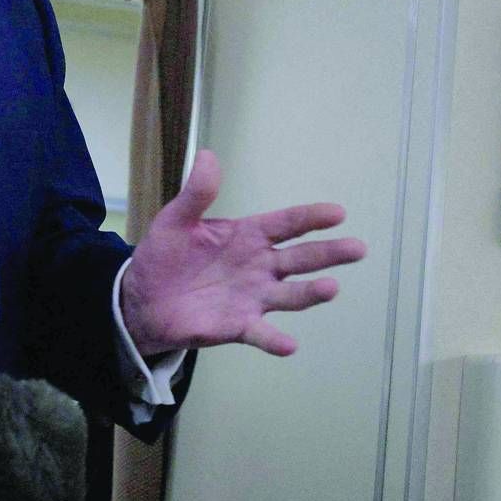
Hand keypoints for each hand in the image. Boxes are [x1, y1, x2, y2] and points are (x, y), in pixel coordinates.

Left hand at [119, 150, 366, 357]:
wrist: (144, 297)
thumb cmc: (166, 255)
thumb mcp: (176, 220)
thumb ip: (197, 193)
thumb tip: (208, 155)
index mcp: (248, 236)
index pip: (287, 224)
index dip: (311, 218)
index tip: (337, 213)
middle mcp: (259, 266)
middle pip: (301, 258)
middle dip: (329, 253)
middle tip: (357, 248)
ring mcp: (253, 297)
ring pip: (291, 295)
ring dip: (311, 293)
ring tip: (330, 288)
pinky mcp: (238, 325)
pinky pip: (261, 334)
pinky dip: (275, 340)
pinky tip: (289, 345)